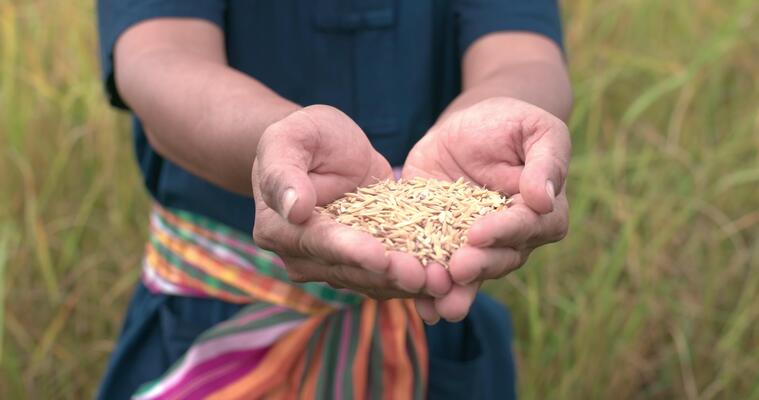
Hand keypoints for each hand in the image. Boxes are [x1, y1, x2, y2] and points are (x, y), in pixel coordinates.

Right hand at [252, 105, 427, 298]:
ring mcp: (332, 263)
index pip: (318, 242)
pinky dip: (416, 281)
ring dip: (406, 284)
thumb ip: (285, 172)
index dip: (350, 251)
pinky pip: (388, 277)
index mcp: (278, 228)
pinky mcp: (363, 262)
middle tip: (425, 276)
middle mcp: (302, 255)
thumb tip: (295, 210)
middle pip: (348, 270)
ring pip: (371, 281)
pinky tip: (446, 280)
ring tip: (442, 282)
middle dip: (388, 275)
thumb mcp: (290, 138)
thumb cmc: (305, 135)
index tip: (381, 256)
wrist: (326, 148)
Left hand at [402, 97, 570, 321]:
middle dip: (478, 267)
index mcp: (540, 213)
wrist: (468, 127)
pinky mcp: (443, 245)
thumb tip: (544, 199)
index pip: (526, 226)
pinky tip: (418, 306)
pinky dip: (428, 291)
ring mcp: (477, 247)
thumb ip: (547, 161)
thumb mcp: (534, 129)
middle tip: (457, 270)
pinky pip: (438, 271)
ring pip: (471, 276)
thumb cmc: (509, 124)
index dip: (503, 231)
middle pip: (499, 259)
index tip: (478, 233)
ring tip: (438, 304)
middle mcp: (511, 239)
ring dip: (455, 292)